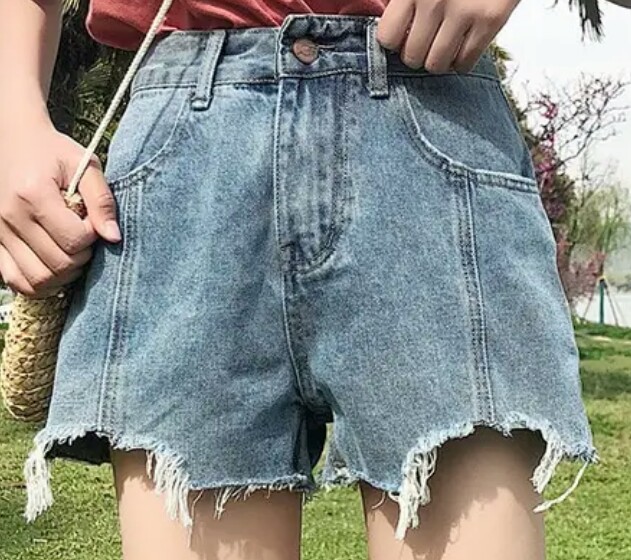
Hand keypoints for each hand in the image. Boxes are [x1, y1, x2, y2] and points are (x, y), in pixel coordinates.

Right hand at [0, 118, 120, 297]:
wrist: (12, 139)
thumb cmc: (52, 151)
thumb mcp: (84, 165)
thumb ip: (102, 201)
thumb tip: (114, 238)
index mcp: (33, 195)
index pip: (74, 240)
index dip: (92, 236)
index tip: (93, 221)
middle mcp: (10, 217)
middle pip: (58, 264)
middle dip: (82, 257)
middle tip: (86, 239)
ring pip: (38, 279)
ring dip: (64, 275)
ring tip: (72, 253)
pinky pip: (15, 280)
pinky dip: (39, 283)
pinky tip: (55, 268)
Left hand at [377, 0, 519, 72]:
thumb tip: (387, 21)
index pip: (388, 37)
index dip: (394, 41)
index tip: (402, 37)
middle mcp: (435, 0)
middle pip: (412, 56)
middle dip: (416, 55)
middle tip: (424, 45)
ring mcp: (464, 11)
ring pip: (436, 64)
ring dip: (438, 61)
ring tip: (443, 48)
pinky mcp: (490, 19)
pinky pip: (465, 63)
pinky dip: (461, 62)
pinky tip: (462, 47)